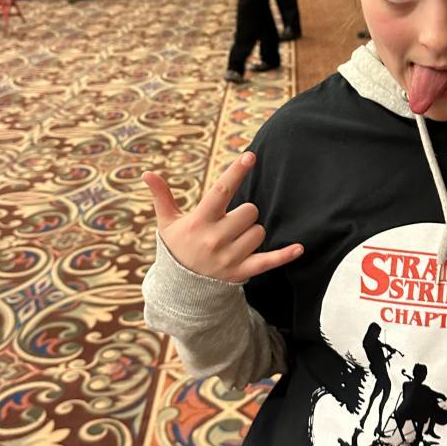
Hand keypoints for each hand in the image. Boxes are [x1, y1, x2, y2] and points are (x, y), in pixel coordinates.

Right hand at [143, 152, 302, 282]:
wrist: (180, 289)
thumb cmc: (177, 247)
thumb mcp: (167, 223)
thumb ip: (162, 196)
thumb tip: (147, 173)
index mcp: (199, 222)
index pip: (220, 191)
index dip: (236, 172)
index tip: (250, 156)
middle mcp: (215, 239)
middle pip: (250, 211)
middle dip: (244, 213)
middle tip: (230, 222)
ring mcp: (230, 257)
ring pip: (258, 231)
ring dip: (251, 231)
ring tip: (234, 239)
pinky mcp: (242, 272)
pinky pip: (269, 261)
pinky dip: (285, 255)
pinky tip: (300, 248)